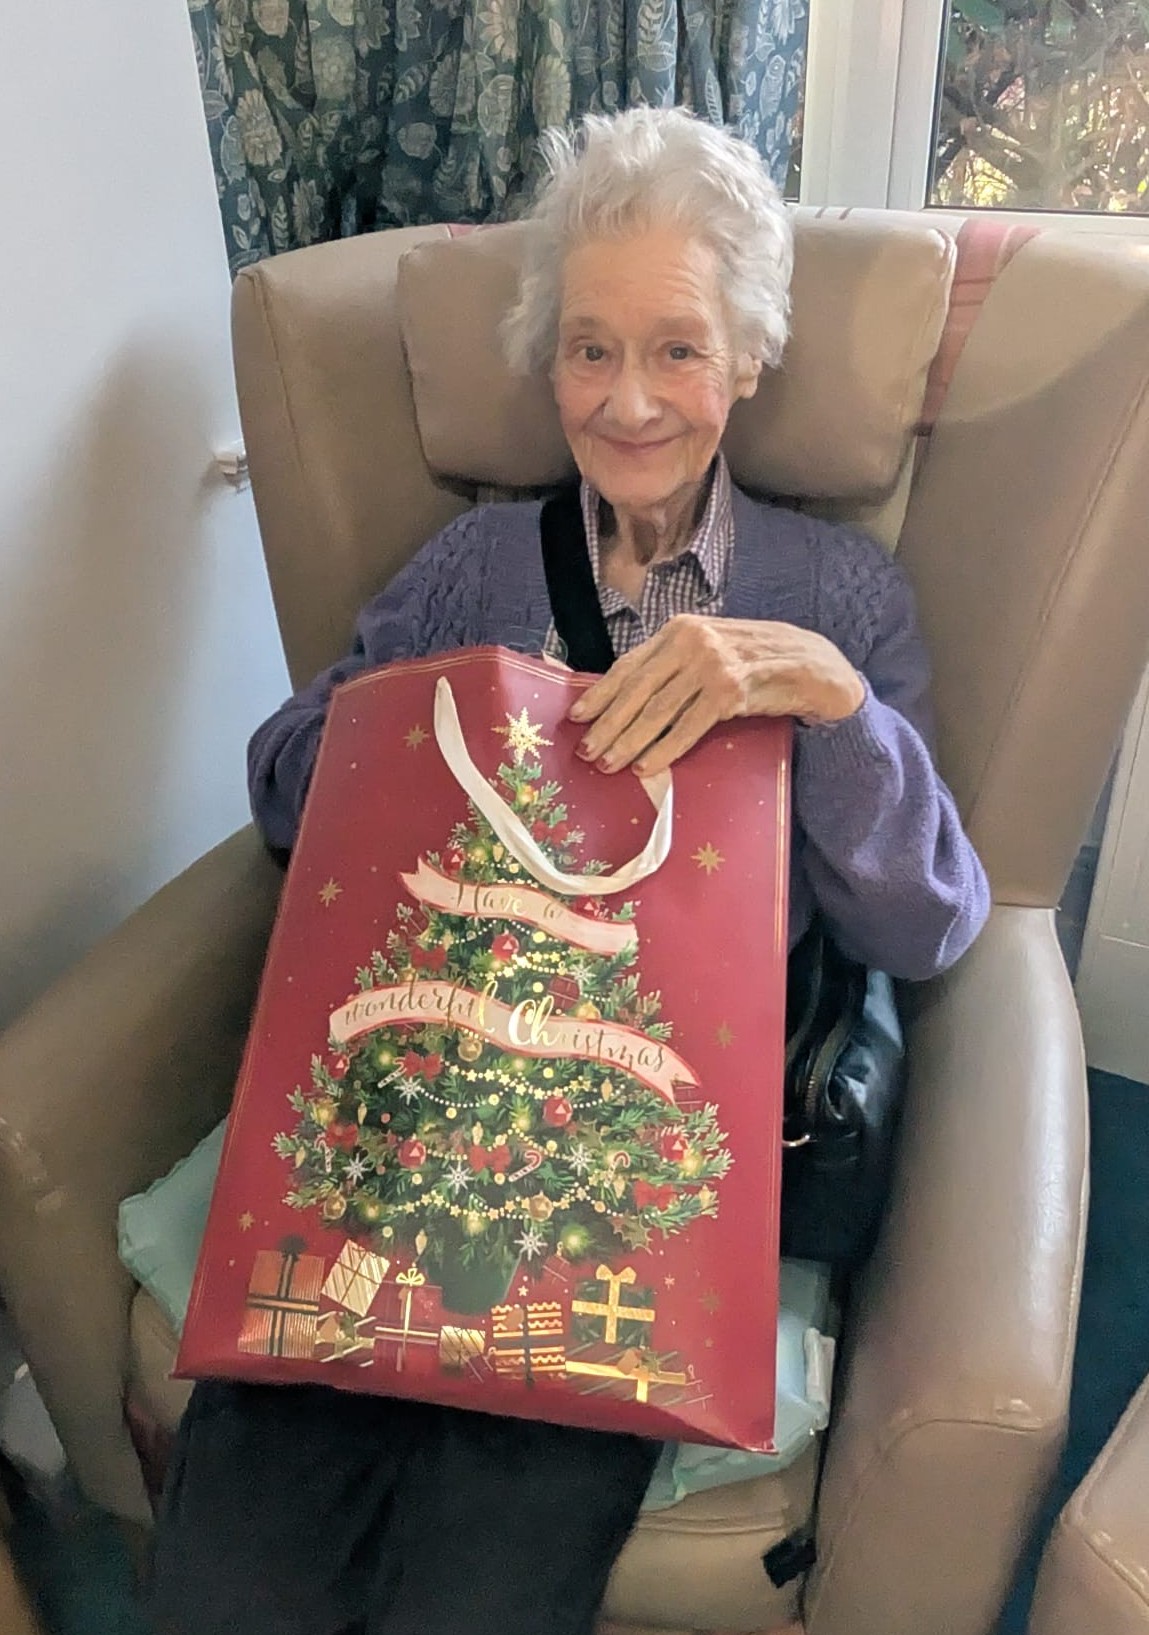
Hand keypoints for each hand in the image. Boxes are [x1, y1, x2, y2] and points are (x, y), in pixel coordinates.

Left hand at [568, 614, 864, 775]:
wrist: (813, 664)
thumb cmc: (758, 661)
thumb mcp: (711, 651)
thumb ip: (674, 665)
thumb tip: (628, 699)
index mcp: (681, 629)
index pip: (630, 664)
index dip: (601, 693)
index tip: (576, 717)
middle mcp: (692, 641)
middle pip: (638, 690)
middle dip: (608, 724)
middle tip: (586, 752)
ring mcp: (712, 665)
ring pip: (658, 711)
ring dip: (629, 742)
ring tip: (608, 764)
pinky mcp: (731, 692)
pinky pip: (688, 728)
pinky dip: (664, 750)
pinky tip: (646, 767)